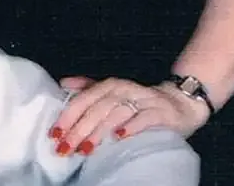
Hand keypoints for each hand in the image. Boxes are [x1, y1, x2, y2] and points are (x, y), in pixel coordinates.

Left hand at [49, 76, 210, 156]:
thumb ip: (88, 88)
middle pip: (97, 108)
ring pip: (116, 114)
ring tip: (86, 148)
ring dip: (99, 132)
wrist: (178, 102)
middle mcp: (124, 89)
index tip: (54, 133)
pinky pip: (144, 118)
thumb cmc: (139, 101)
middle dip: (79, 129)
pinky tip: (120, 137)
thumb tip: (62, 84)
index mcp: (109, 85)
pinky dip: (131, 126)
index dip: (68, 115)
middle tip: (65, 147)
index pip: (84, 99)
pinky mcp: (160, 112)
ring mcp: (142, 99)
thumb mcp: (112, 91)